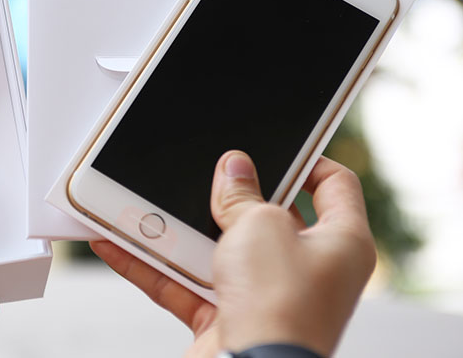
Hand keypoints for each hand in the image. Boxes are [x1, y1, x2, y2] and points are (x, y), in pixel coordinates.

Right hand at [91, 151, 375, 356]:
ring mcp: (268, 296)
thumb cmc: (280, 309)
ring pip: (219, 250)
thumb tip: (235, 169)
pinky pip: (187, 283)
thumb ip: (243, 193)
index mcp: (341, 243)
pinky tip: (121, 243)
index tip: (277, 146)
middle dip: (230, 196)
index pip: (335, 185)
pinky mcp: (229, 318)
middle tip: (205, 171)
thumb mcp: (261, 225)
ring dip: (180, 229)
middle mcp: (309, 271)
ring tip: (149, 201)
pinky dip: (154, 266)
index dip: (309, 159)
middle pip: (268, 216)